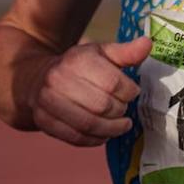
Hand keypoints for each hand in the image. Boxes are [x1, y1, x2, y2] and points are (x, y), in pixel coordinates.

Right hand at [31, 36, 150, 146]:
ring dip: (111, 129)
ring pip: (89, 124)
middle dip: (120, 111)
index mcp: (77, 60)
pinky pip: (76, 137)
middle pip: (102, 105)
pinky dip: (95, 139)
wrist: (37, 79)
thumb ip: (125, 52)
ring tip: (122, 126)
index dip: (129, 92)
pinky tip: (105, 134)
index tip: (132, 93)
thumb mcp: (101, 53)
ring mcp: (48, 102)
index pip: (112, 83)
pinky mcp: (44, 122)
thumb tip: (147, 44)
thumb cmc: (77, 66)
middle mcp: (59, 79)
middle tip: (125, 110)